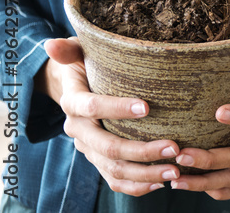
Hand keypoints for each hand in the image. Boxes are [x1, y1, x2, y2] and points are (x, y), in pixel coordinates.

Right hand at [44, 38, 181, 196]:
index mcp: (72, 102)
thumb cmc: (86, 64)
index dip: (116, 108)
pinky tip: (161, 182)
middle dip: (141, 150)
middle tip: (174, 147)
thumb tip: (53, 43)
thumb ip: (69, 49)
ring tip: (176, 169)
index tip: (147, 107)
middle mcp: (78, 130)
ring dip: (144, 173)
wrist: (76, 87)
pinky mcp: (99, 162)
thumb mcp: (78, 51)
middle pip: (106, 147)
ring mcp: (88, 149)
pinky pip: (115, 180)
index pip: (92, 108)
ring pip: (113, 169)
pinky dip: (137, 186)